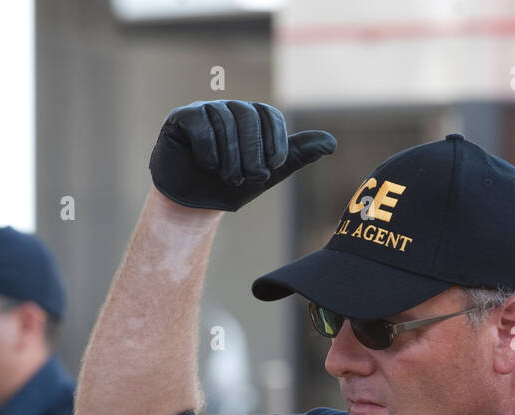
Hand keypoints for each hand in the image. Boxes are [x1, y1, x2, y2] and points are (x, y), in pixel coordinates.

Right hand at [149, 99, 336, 212]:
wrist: (194, 204)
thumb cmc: (232, 186)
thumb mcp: (269, 173)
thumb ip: (297, 155)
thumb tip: (332, 142)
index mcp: (251, 117)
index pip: (269, 115)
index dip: (274, 139)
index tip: (274, 166)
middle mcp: (228, 109)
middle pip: (247, 115)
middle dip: (252, 151)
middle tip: (251, 178)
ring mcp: (204, 111)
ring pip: (223, 121)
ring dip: (230, 156)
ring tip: (229, 179)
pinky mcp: (181, 118)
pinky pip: (200, 124)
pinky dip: (208, 149)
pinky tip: (208, 167)